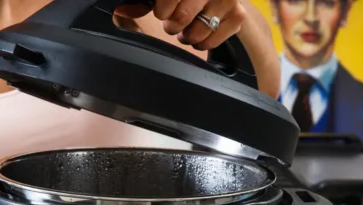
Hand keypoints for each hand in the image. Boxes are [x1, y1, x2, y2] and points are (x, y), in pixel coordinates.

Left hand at [117, 0, 247, 50]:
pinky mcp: (237, 16)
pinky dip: (201, 42)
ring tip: (186, 27)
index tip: (161, 11)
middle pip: (182, 16)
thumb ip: (142, 1)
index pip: (169, 2)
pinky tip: (198, 33)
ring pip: (196, 31)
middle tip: (173, 21)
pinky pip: (212, 41)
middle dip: (172, 24)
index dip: (162, 9)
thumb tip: (124, 11)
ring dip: (186, 35)